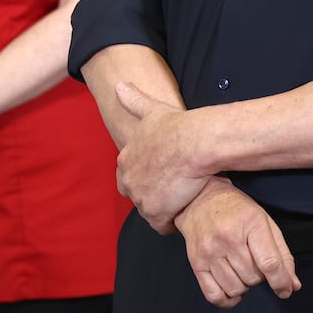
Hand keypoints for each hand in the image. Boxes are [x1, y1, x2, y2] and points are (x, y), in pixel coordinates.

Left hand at [114, 81, 208, 232]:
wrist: (194, 143)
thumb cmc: (176, 126)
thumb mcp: (151, 110)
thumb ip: (134, 101)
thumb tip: (119, 86)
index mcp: (125, 160)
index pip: (127, 177)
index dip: (145, 178)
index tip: (161, 176)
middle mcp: (128, 180)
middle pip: (138, 196)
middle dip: (153, 196)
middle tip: (174, 189)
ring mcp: (140, 198)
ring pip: (150, 211)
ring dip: (165, 209)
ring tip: (183, 199)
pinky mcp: (156, 213)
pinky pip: (162, 226)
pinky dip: (173, 222)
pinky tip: (185, 211)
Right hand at [173, 178, 299, 308]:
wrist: (199, 199)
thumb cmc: (236, 210)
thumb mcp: (265, 222)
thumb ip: (282, 254)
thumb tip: (292, 285)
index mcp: (250, 223)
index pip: (269, 263)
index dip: (281, 282)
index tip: (284, 289)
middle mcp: (227, 237)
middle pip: (253, 277)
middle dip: (259, 276)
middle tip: (252, 262)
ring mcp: (209, 251)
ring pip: (235, 288)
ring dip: (243, 285)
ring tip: (239, 269)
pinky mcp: (195, 262)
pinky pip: (213, 295)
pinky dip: (226, 300)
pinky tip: (231, 289)